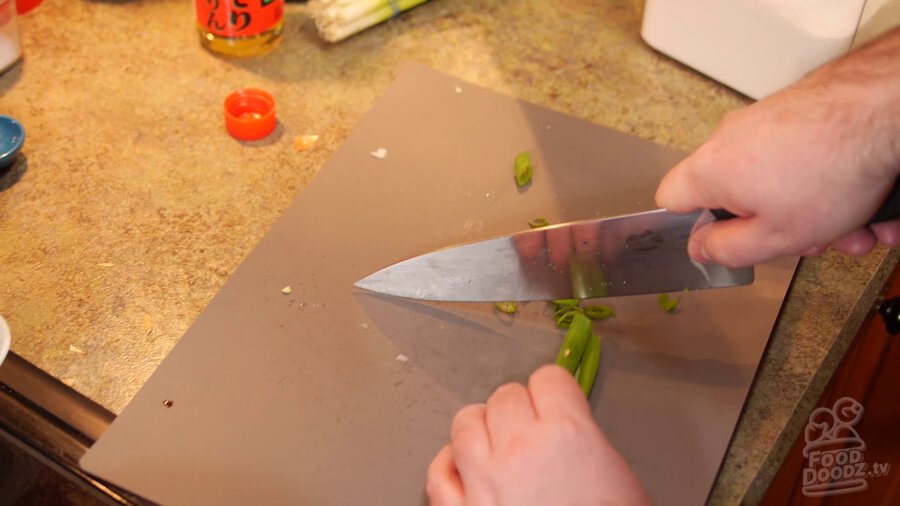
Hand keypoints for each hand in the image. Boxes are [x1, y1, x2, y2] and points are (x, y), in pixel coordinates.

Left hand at [426, 365, 649, 505]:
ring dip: (480, 428)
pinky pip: (438, 474)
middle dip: (519, 409)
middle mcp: (520, 449)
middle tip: (530, 429)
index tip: (555, 402)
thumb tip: (564, 432)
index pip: (548, 379)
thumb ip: (584, 442)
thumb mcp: (617, 477)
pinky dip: (448, 467)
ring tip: (494, 442)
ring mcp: (483, 481)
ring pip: (465, 424)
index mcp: (567, 435)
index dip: (553, 392)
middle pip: (505, 396)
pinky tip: (462, 471)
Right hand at [655, 27, 899, 267]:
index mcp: (711, 170)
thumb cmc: (829, 171)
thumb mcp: (775, 236)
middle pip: (736, 195)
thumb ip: (728, 250)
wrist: (882, 108)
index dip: (692, 227)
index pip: (670, 199)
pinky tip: (867, 201)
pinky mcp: (798, 110)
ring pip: (778, 181)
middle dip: (776, 226)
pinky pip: (803, 158)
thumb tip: (700, 249)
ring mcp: (765, 120)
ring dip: (814, 211)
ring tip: (856, 227)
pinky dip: (829, 182)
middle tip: (811, 241)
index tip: (723, 242)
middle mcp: (730, 139)